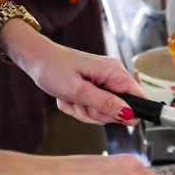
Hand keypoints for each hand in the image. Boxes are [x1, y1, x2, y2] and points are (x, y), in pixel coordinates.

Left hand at [0, 19, 144, 124]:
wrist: (35, 58)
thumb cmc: (52, 68)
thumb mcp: (78, 91)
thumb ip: (106, 104)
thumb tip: (130, 115)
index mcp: (114, 72)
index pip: (139, 98)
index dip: (128, 113)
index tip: (107, 115)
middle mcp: (113, 76)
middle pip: (120, 110)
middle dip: (97, 113)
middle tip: (80, 104)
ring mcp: (104, 81)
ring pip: (104, 112)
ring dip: (85, 111)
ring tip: (71, 100)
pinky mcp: (95, 86)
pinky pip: (94, 107)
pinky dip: (79, 107)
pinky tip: (68, 98)